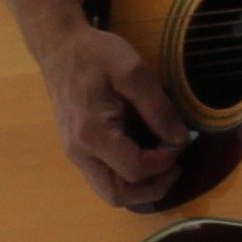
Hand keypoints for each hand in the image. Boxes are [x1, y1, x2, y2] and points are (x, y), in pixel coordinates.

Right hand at [33, 21, 189, 208]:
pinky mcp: (78, 148)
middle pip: (117, 194)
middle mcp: (79, 152)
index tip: (180, 139)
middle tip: (176, 167)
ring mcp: (75, 153)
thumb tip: (180, 139)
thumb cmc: (97, 55)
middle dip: (152, 188)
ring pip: (108, 191)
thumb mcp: (135, 72)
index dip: (165, 161)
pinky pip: (104, 176)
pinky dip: (127, 176)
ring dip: (140, 187)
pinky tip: (146, 156)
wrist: (60, 47)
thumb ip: (159, 108)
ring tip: (164, 165)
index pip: (135, 170)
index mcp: (93, 134)